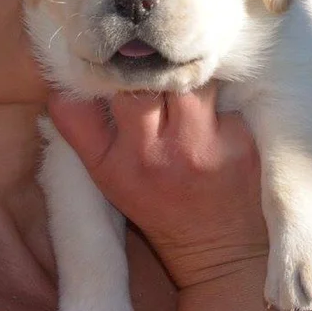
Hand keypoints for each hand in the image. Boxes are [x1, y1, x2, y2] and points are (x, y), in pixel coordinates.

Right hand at [47, 84, 267, 289]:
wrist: (218, 247)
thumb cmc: (156, 199)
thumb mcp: (107, 173)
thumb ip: (85, 125)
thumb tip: (76, 65)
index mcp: (109, 164)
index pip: (73, 105)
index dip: (87, 75)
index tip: (102, 63)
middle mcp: (148, 156)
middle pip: (136, 80)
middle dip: (145, 66)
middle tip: (154, 68)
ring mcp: (196, 149)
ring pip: (185, 78)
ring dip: (186, 73)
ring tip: (187, 84)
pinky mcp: (238, 143)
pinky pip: (224, 93)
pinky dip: (220, 93)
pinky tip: (219, 109)